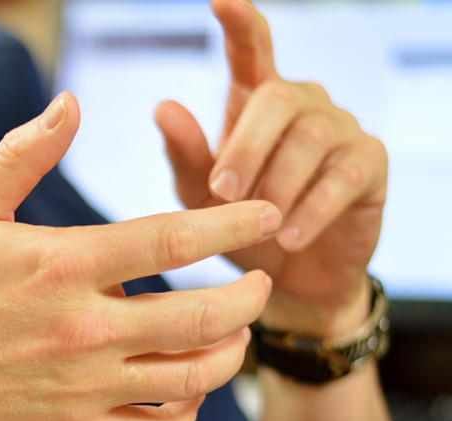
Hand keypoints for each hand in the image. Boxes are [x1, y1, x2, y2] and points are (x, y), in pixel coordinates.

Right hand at [0, 92, 278, 420]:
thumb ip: (22, 155)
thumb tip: (70, 104)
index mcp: (61, 265)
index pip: (171, 239)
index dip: (231, 224)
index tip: (266, 215)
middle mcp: (81, 330)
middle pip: (202, 317)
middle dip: (248, 296)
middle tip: (259, 279)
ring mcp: (80, 386)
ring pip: (190, 381)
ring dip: (231, 356)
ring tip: (237, 334)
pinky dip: (187, 413)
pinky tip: (186, 389)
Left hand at [155, 0, 387, 334]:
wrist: (289, 279)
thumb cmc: (239, 224)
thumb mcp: (199, 194)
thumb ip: (185, 153)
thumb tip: (163, 107)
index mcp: (255, 101)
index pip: (251, 50)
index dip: (240, 23)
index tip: (222, 0)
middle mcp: (302, 104)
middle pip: (276, 98)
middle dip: (245, 147)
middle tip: (223, 192)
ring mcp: (340, 129)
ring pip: (308, 139)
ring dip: (276, 185)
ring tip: (258, 223)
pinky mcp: (369, 164)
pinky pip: (342, 176)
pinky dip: (311, 209)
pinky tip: (289, 237)